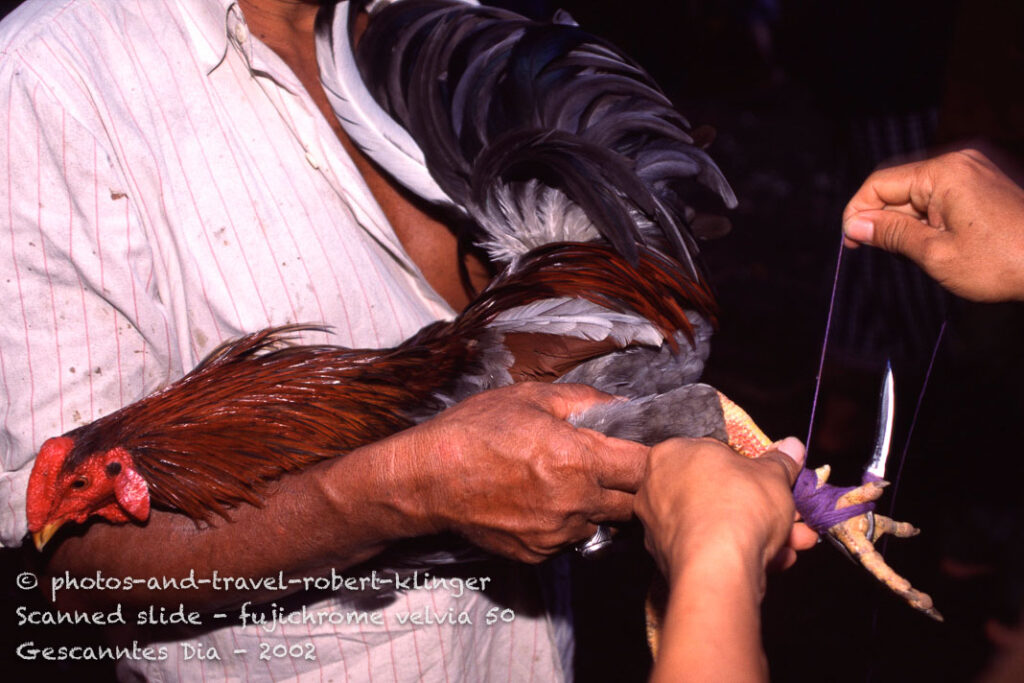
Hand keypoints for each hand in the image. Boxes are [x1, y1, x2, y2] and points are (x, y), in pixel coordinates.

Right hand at [392, 382, 648, 562]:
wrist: (429, 478)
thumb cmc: (476, 431)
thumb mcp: (531, 398)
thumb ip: (585, 400)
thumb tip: (622, 403)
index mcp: (579, 459)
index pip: (644, 468)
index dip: (648, 458)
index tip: (640, 451)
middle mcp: (575, 501)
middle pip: (631, 504)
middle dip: (626, 486)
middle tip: (608, 468)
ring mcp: (556, 532)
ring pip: (600, 524)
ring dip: (595, 507)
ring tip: (566, 484)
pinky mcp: (537, 553)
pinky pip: (568, 539)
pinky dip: (564, 523)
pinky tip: (540, 502)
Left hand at [635, 436, 810, 584]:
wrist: (718, 566)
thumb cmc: (736, 507)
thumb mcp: (772, 475)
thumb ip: (781, 461)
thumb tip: (791, 448)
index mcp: (672, 453)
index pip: (714, 453)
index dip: (750, 468)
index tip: (773, 480)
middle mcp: (657, 487)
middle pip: (720, 492)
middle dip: (762, 505)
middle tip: (790, 512)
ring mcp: (660, 526)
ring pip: (719, 523)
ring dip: (762, 531)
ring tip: (797, 540)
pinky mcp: (669, 559)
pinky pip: (711, 549)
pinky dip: (742, 553)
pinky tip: (776, 559)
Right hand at [842, 149, 1023, 301]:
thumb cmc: (1004, 263)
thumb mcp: (936, 254)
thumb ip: (891, 234)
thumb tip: (854, 226)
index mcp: (944, 172)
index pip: (879, 183)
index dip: (858, 212)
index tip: (851, 242)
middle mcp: (961, 158)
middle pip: (900, 183)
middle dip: (882, 215)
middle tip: (872, 248)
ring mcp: (978, 165)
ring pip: (921, 188)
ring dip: (907, 217)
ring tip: (909, 250)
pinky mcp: (988, 178)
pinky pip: (944, 190)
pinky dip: (930, 213)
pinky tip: (932, 239)